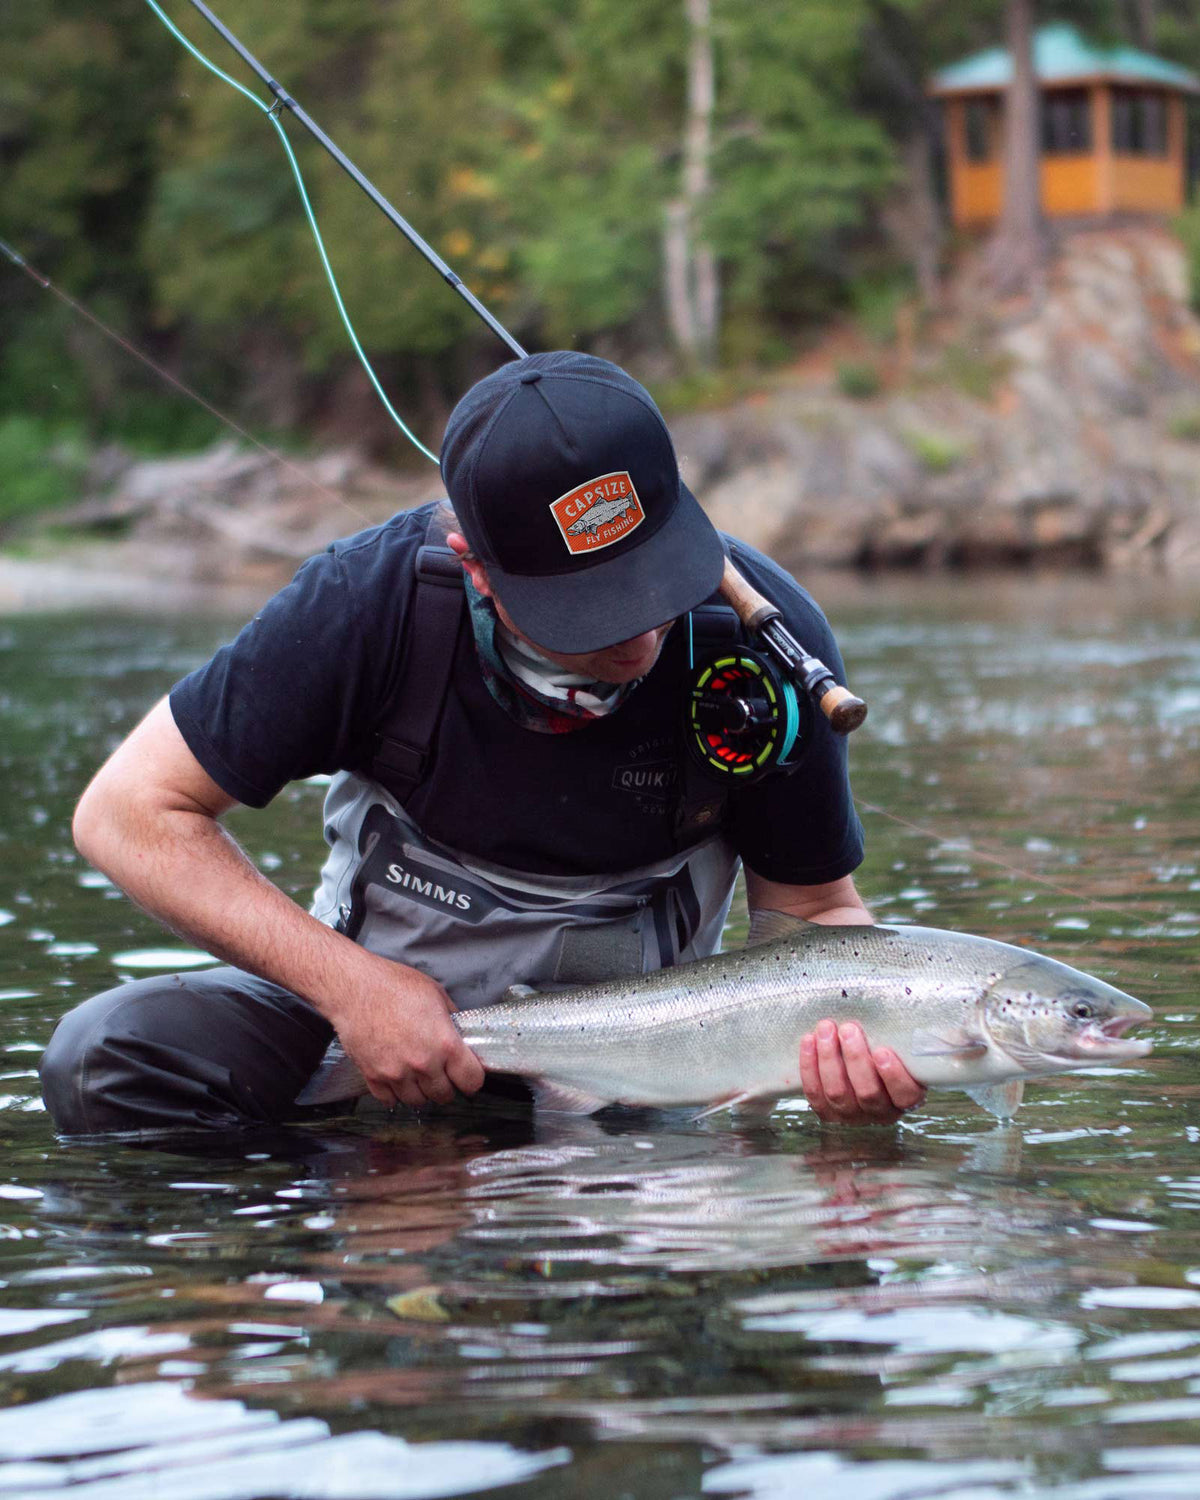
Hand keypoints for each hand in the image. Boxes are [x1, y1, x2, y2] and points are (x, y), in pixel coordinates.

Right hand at [332, 961, 485, 1110]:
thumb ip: (452, 1020)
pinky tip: (396, 1077)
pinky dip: (394, 1093)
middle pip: (444, 1096)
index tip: (468, 1074)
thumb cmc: (394, 985)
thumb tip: (460, 1034)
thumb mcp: (436, 994)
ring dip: (420, 1090)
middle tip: (441, 1072)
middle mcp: (423, 1064)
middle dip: (446, 1085)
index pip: (471, 1080)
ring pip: (417, 1101)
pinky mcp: (373, 1077)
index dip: (472, 1078)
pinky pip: (389, 1100)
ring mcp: (396, 1074)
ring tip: (417, 1073)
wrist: (355, 988)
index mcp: (444, 1044)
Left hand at [799, 1019, 925, 1125]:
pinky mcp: (827, 1113)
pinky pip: (815, 1094)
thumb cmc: (887, 1048)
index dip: (894, 1076)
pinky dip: (809, 1066)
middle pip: (868, 1093)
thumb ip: (915, 1037)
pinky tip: (809, 1041)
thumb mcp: (906, 1045)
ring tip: (826, 1029)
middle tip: (849, 1029)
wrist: (858, 1060)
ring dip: (829, 1058)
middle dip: (856, 1059)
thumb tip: (933, 1015)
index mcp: (906, 1098)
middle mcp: (880, 1112)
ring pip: (838, 1093)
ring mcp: (852, 1116)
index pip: (906, 1096)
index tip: (883, 1051)